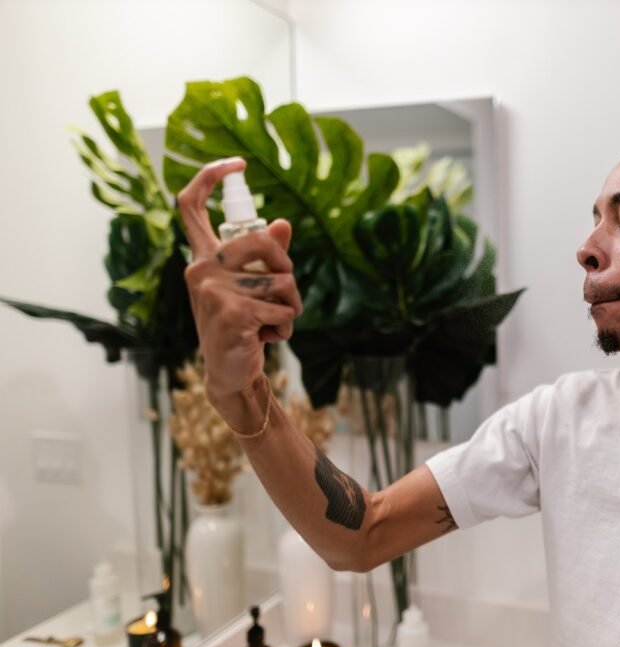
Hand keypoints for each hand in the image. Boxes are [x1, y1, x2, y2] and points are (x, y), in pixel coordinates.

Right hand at [178, 157, 303, 399]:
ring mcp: (213, 291)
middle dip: (287, 266)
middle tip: (283, 294)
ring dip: (290, 306)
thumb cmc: (243, 327)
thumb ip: (267, 256)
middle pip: (262, 241)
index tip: (236, 162)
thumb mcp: (253, 288)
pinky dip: (286, 327)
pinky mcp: (232, 313)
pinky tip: (267, 339)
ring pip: (283, 281)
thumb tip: (282, 224)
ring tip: (272, 324)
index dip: (210, 176)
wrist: (231, 373)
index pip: (191, 205)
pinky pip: (283, 309)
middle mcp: (200, 269)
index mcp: (203, 258)